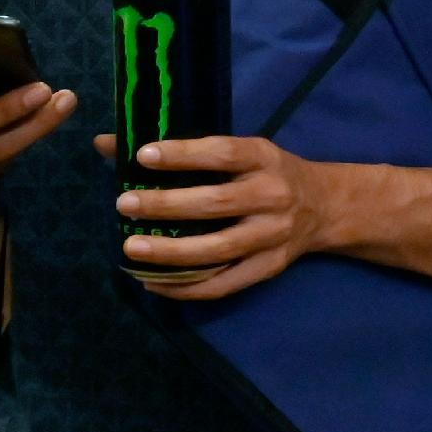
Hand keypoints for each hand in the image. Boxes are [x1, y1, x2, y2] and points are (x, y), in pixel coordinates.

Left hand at [111, 133, 341, 300]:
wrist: (326, 207)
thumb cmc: (268, 173)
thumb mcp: (240, 152)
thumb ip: (179, 151)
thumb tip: (104, 144)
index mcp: (265, 159)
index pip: (223, 153)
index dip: (184, 155)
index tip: (143, 155)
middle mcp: (273, 195)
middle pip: (217, 203)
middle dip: (167, 204)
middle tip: (125, 205)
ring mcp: (273, 235)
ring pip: (218, 248)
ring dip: (171, 251)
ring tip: (131, 247)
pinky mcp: (269, 267)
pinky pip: (224, 283)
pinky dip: (185, 287)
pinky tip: (151, 282)